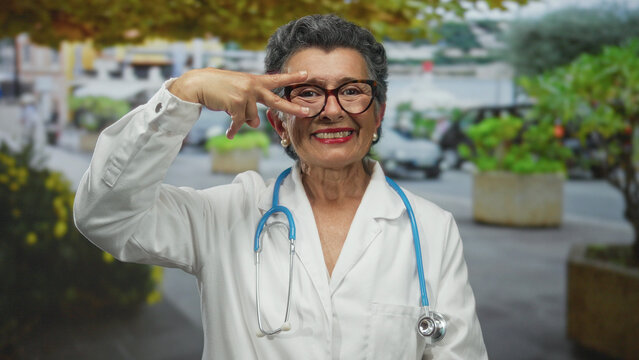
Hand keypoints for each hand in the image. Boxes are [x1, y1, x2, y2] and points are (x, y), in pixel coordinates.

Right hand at [168, 68, 308, 138]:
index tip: (307, 74)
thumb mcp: (238, 93)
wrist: (199, 84)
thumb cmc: (219, 87)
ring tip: (230, 116)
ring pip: (252, 118)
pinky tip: (229, 135)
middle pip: (276, 101)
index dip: (292, 77)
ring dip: (241, 120)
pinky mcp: (237, 105)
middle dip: (292, 108)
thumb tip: (256, 124)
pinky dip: (234, 130)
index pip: (277, 79)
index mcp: (254, 80)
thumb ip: (250, 106)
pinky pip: (240, 123)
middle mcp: (253, 86)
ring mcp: (245, 95)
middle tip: (306, 112)